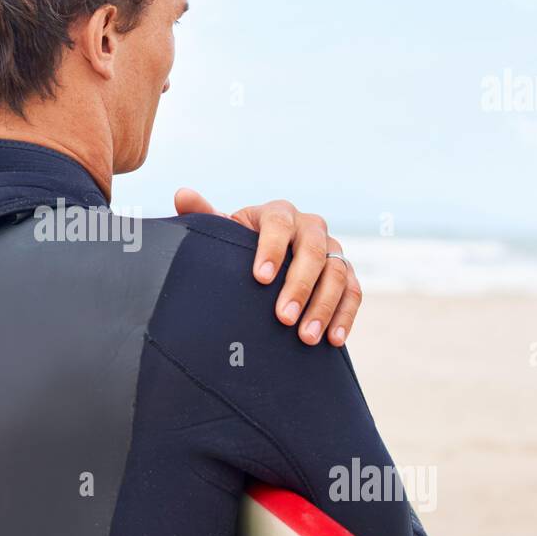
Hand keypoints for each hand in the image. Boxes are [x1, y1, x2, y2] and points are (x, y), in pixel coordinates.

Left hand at [174, 187, 361, 345]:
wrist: (267, 262)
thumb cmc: (239, 246)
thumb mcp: (223, 233)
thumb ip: (204, 216)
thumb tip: (181, 195)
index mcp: (278, 213)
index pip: (278, 224)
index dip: (271, 249)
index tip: (260, 279)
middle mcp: (310, 227)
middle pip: (312, 250)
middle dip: (299, 285)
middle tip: (283, 318)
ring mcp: (332, 250)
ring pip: (337, 273)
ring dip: (323, 306)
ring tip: (305, 337)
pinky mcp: (347, 273)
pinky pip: (354, 292)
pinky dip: (345, 315)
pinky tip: (334, 340)